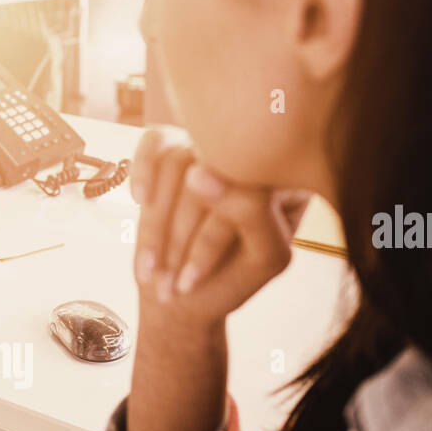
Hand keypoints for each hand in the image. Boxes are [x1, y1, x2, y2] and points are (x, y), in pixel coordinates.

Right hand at [131, 126, 309, 325]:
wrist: (182, 290)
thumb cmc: (230, 281)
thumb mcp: (262, 259)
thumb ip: (252, 214)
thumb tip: (199, 170)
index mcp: (292, 179)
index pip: (252, 189)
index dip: (212, 237)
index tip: (190, 282)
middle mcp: (252, 155)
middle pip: (212, 173)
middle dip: (181, 234)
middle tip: (168, 283)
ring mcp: (211, 149)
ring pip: (178, 162)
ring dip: (156, 223)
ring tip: (151, 269)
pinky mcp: (177, 147)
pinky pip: (156, 140)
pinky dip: (142, 172)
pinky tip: (140, 201)